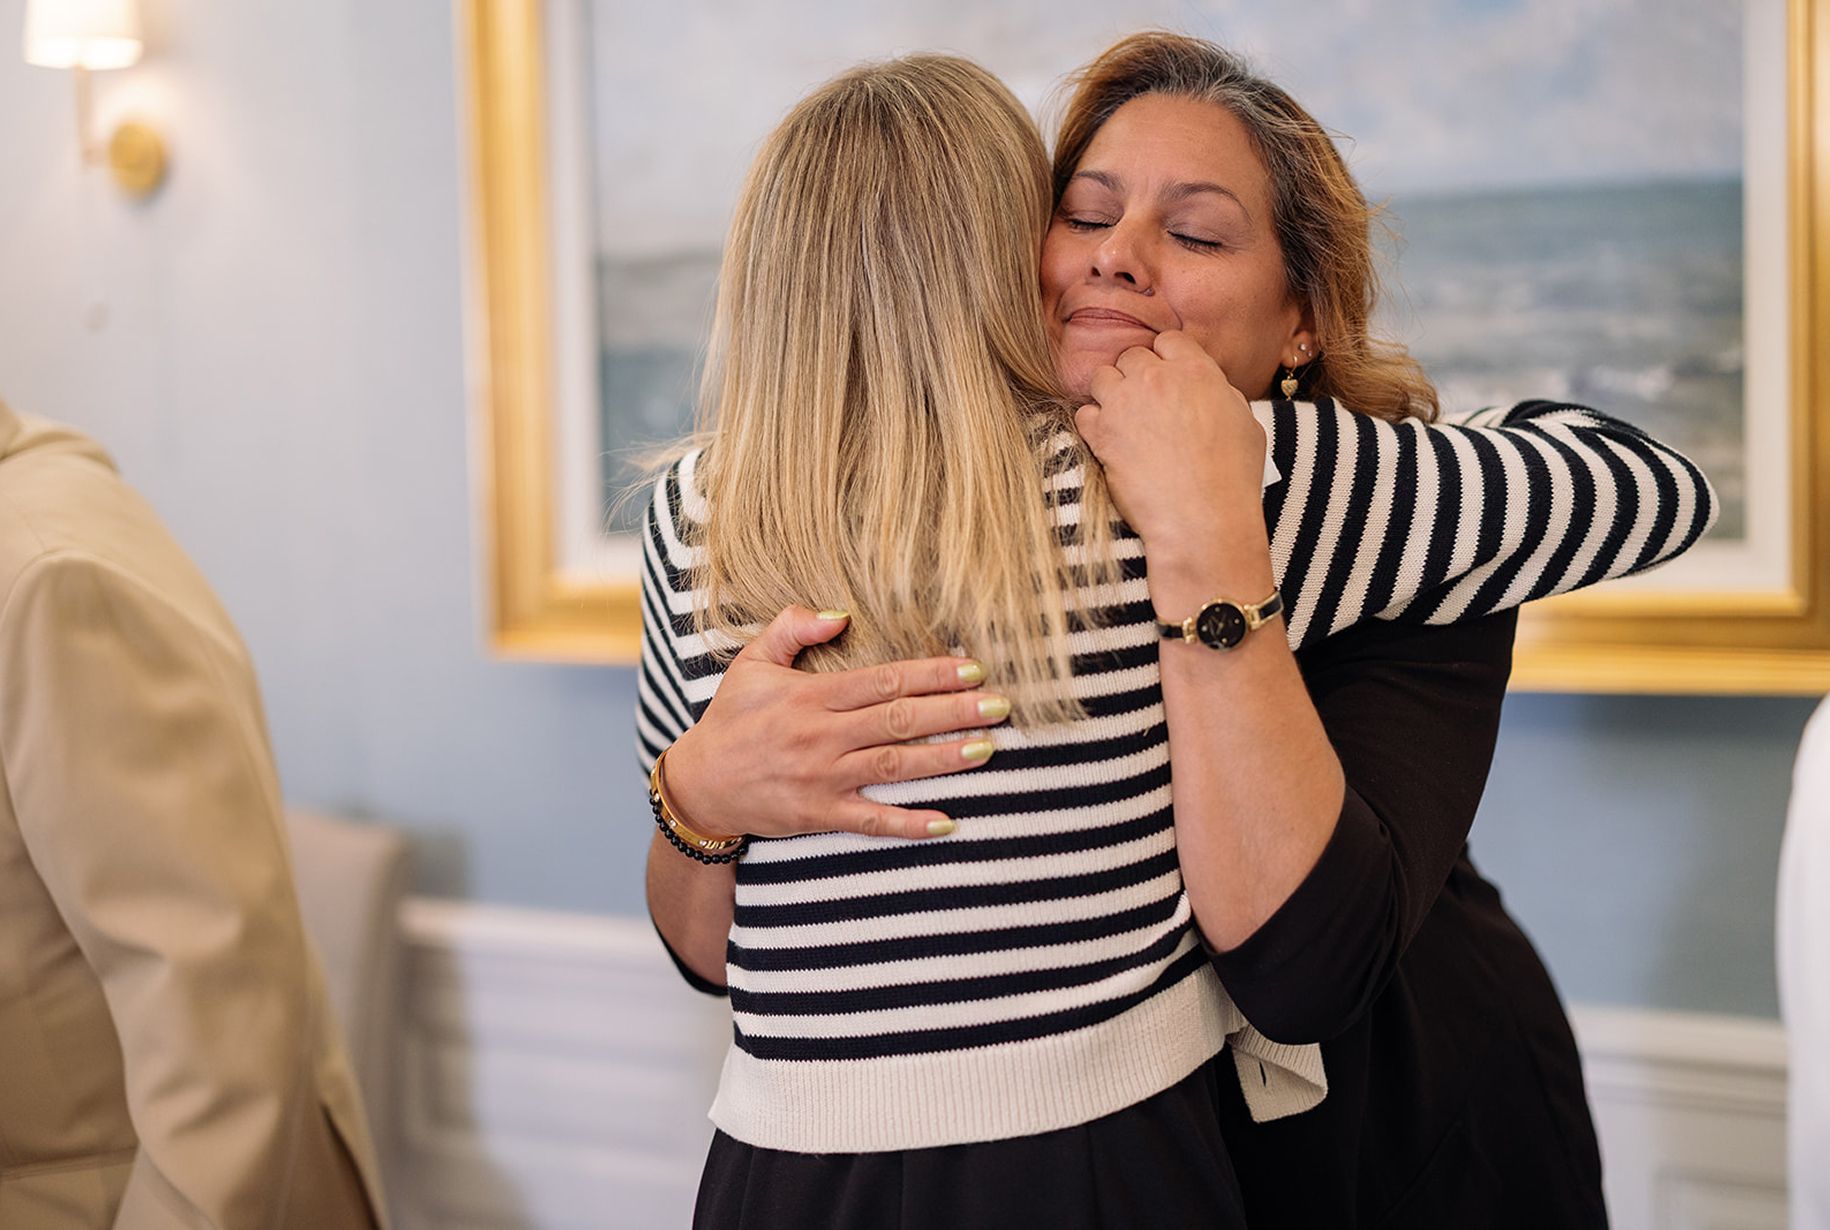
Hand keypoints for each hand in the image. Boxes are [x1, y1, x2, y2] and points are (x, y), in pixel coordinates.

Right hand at [662, 606, 1008, 841]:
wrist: (699, 785)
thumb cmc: (731, 719)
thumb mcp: (752, 663)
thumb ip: (791, 628)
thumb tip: (840, 612)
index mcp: (810, 696)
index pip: (883, 680)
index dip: (931, 675)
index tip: (972, 669)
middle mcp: (821, 736)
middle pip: (898, 720)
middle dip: (953, 712)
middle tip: (1000, 706)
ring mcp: (822, 779)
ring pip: (893, 766)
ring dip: (943, 758)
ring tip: (987, 749)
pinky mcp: (819, 815)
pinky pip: (871, 821)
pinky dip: (909, 823)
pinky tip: (947, 822)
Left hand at [1077, 330, 1268, 571]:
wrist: (1203, 518)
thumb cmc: (1232, 478)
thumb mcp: (1246, 424)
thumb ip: (1222, 395)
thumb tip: (1209, 389)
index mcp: (1197, 370)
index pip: (1169, 341)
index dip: (1167, 359)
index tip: (1168, 381)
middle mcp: (1157, 378)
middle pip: (1132, 356)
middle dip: (1136, 377)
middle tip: (1144, 405)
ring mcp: (1125, 403)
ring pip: (1102, 377)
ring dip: (1110, 394)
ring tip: (1123, 421)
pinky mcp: (1101, 433)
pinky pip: (1084, 413)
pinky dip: (1093, 425)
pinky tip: (1109, 442)